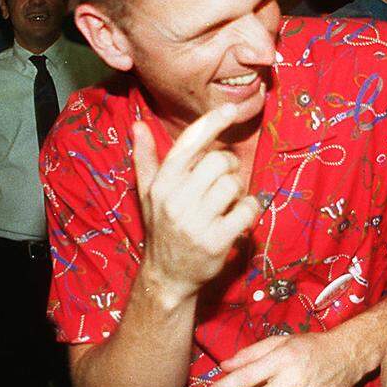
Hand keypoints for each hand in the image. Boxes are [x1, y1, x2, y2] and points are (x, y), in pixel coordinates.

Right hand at [131, 104, 260, 300]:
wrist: (167, 276)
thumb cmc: (161, 228)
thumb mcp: (148, 194)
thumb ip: (145, 159)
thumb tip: (137, 125)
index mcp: (162, 183)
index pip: (189, 143)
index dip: (212, 123)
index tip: (232, 109)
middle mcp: (176, 200)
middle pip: (220, 161)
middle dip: (230, 167)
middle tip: (225, 180)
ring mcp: (196, 222)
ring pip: (234, 184)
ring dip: (238, 191)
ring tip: (227, 203)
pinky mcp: (217, 241)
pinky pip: (247, 210)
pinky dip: (250, 210)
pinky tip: (239, 218)